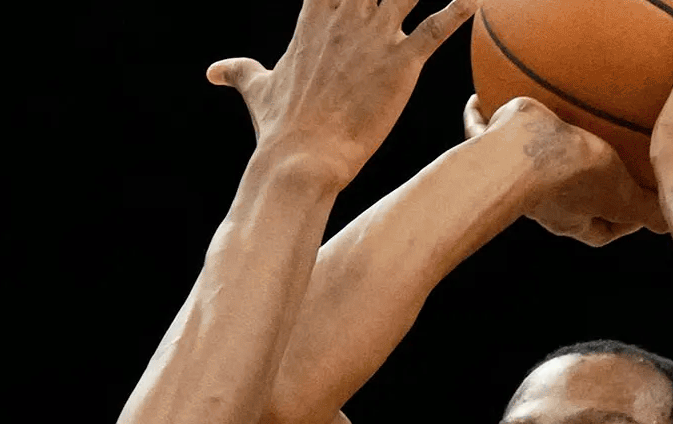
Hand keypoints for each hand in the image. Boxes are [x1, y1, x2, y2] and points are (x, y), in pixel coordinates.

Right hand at [209, 0, 479, 189]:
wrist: (300, 160)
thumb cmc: (278, 128)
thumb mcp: (256, 90)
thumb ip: (240, 71)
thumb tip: (214, 70)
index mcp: (315, 18)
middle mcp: (347, 18)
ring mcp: (375, 39)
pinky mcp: (400, 66)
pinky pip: (437, 29)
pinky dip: (458, 12)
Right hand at [464, 94, 666, 244]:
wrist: (522, 153)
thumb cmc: (571, 173)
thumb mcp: (622, 191)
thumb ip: (646, 208)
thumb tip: (671, 224)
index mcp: (574, 217)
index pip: (604, 231)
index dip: (624, 224)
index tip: (642, 207)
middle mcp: (544, 201)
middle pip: (568, 200)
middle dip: (585, 188)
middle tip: (607, 164)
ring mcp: (515, 174)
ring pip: (528, 166)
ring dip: (541, 154)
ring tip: (559, 128)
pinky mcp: (492, 145)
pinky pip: (484, 130)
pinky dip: (481, 117)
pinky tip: (479, 98)